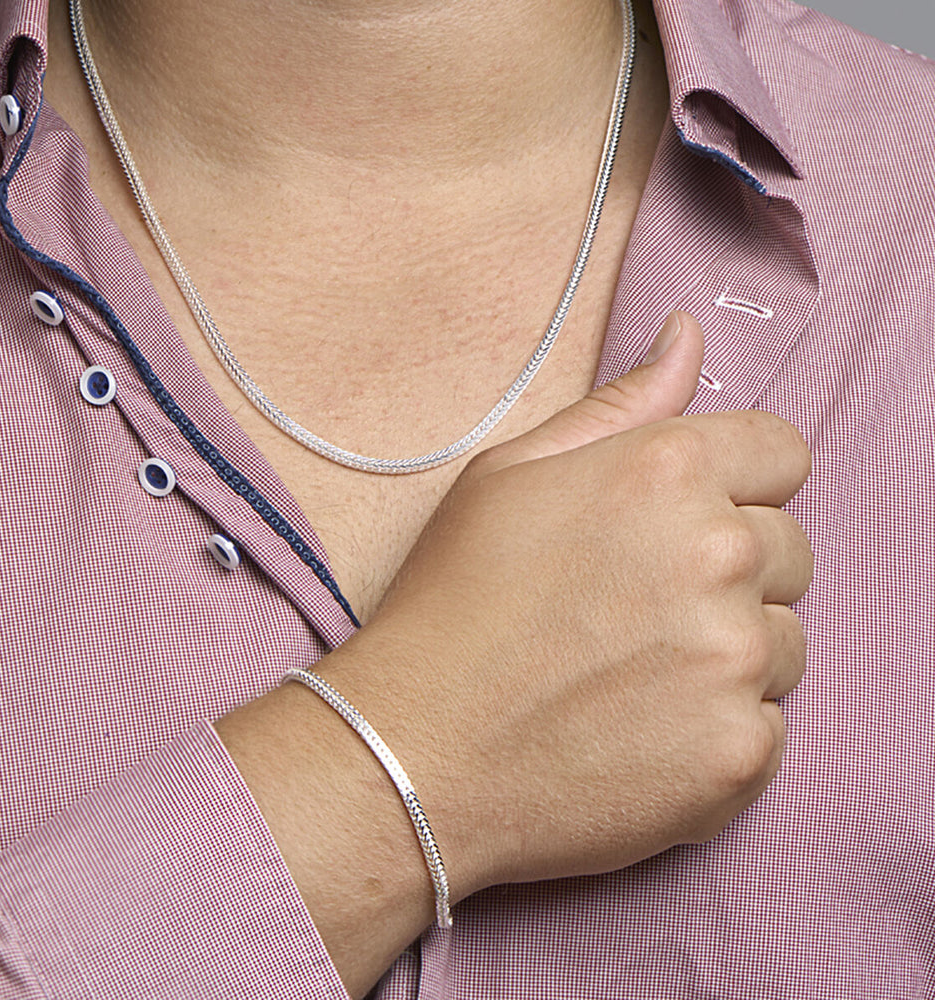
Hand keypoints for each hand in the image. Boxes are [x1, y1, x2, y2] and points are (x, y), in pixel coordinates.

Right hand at [217, 310, 812, 995]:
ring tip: (632, 675)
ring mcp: (735, 658)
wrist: (417, 749)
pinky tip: (640, 732)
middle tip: (634, 608)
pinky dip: (717, 729)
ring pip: (782, 639)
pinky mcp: (740, 752)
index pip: (781, 453)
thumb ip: (618, 404)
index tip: (683, 522)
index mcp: (667, 471)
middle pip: (787, 548)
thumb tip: (688, 336)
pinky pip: (766, 723)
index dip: (737, 484)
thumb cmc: (454, 603)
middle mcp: (719, 553)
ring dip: (726, 652)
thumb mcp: (510, 475)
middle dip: (728, 570)